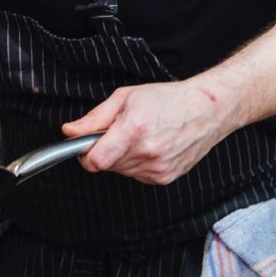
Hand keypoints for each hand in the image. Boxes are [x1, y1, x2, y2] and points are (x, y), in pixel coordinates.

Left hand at [61, 80, 234, 184]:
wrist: (205, 110)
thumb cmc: (167, 100)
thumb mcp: (125, 98)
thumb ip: (94, 118)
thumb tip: (70, 131)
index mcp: (134, 130)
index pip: (96, 160)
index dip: (85, 155)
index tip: (85, 146)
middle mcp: (147, 153)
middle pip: (107, 165)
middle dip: (105, 150)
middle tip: (118, 131)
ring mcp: (157, 169)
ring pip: (121, 171)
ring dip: (121, 157)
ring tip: (138, 135)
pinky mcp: (165, 178)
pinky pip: (137, 175)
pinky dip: (136, 163)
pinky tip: (149, 146)